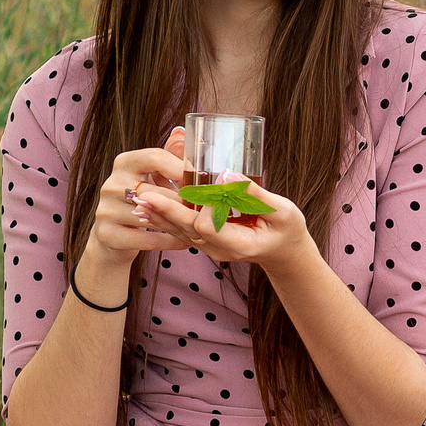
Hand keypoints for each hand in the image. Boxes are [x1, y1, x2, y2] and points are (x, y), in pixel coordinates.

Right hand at [82, 127, 213, 273]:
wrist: (112, 236)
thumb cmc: (140, 201)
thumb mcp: (151, 176)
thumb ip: (168, 157)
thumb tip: (183, 132)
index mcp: (124, 163)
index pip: (155, 157)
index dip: (181, 168)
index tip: (202, 180)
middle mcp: (110, 184)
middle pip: (155, 190)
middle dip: (183, 202)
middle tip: (205, 210)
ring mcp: (106, 210)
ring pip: (152, 217)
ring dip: (179, 224)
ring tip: (200, 227)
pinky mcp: (108, 235)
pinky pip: (148, 239)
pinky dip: (170, 241)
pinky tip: (186, 241)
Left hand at [127, 126, 316, 270]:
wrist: (283, 252)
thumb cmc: (287, 229)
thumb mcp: (282, 211)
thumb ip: (255, 194)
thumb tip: (226, 174)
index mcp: (239, 243)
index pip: (208, 226)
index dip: (201, 206)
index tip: (199, 185)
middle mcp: (220, 249)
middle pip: (186, 230)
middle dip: (165, 211)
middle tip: (144, 194)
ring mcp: (211, 248)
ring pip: (179, 232)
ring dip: (159, 215)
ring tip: (138, 198)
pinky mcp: (206, 241)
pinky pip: (182, 231)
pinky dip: (165, 218)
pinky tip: (149, 207)